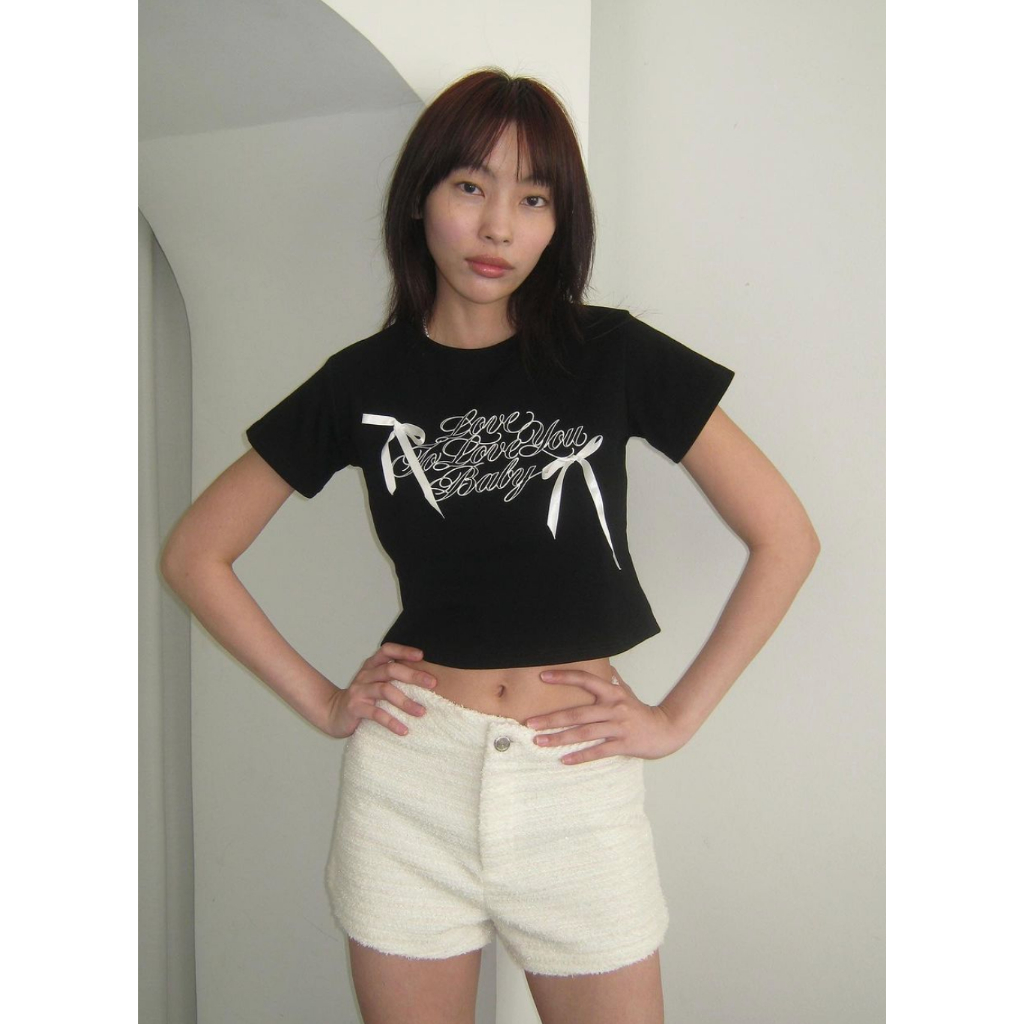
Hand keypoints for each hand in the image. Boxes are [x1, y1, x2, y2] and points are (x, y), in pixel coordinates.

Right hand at [322, 643, 436, 739]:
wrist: (333, 713)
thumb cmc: (363, 697)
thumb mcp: (376, 682)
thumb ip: (393, 677)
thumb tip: (426, 678)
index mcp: (372, 665)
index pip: (387, 650)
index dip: (403, 651)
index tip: (422, 656)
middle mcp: (365, 674)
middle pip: (390, 669)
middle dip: (413, 676)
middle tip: (432, 683)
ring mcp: (359, 690)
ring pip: (385, 691)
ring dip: (405, 702)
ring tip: (422, 712)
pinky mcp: (355, 708)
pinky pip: (376, 714)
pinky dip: (391, 722)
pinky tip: (404, 730)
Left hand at [525, 665, 684, 764]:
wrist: (667, 730)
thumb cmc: (641, 711)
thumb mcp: (626, 692)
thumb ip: (612, 681)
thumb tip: (603, 667)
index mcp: (612, 692)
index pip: (586, 679)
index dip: (564, 677)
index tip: (543, 677)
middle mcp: (614, 707)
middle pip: (578, 712)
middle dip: (552, 719)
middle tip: (530, 723)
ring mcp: (619, 726)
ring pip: (584, 732)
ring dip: (560, 738)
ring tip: (540, 742)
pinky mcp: (624, 744)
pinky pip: (598, 751)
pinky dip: (581, 756)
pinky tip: (564, 760)